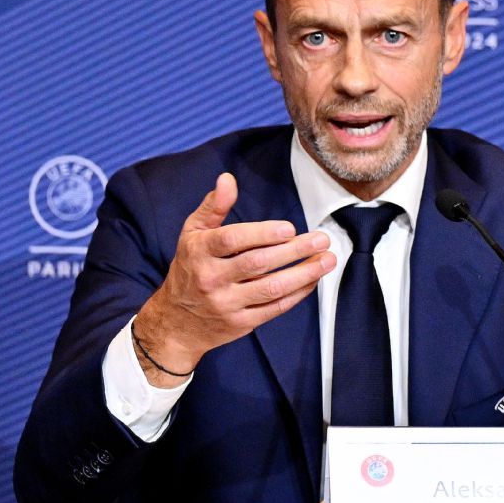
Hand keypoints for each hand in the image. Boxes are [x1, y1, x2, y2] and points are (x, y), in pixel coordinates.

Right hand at [132, 172, 333, 385]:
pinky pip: (274, 309)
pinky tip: (312, 280)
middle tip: (321, 239)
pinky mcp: (240, 323)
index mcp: (199, 252)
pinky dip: (297, 294)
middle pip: (257, 264)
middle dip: (294, 251)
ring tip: (327, 260)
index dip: (261, 234)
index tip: (289, 229)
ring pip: (270, 288)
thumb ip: (213, 207)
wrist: (177, 322)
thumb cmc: (190, 268)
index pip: (231, 241)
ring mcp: (226, 304)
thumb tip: (227, 179)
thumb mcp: (193, 234)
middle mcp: (211, 279)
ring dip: (303, 274)